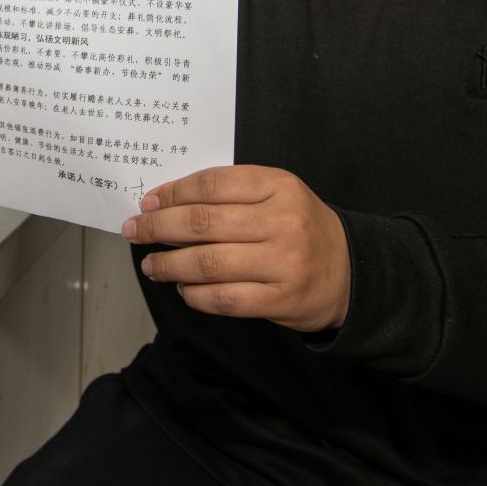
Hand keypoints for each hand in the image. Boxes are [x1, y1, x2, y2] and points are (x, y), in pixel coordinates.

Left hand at [121, 165, 349, 332]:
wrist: (351, 271)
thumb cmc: (300, 227)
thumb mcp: (276, 194)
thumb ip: (229, 193)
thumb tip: (164, 201)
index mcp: (278, 186)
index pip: (212, 185)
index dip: (172, 194)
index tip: (148, 203)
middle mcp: (282, 222)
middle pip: (203, 223)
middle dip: (159, 228)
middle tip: (135, 232)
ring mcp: (282, 263)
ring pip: (208, 263)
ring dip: (170, 265)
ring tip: (152, 265)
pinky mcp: (281, 300)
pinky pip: (224, 299)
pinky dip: (195, 295)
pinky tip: (184, 289)